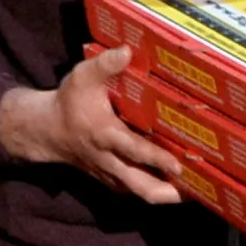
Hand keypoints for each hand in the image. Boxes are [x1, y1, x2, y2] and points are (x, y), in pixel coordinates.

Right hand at [0, 46, 181, 203]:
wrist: (46, 130)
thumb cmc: (69, 102)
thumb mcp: (82, 77)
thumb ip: (104, 64)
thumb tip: (127, 50)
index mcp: (105, 134)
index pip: (133, 150)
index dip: (156, 159)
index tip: (178, 165)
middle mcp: (109, 159)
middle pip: (140, 185)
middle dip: (168, 192)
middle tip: (198, 188)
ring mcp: (110, 173)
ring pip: (140, 192)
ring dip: (166, 194)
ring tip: (198, 189)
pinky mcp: (111, 180)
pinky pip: (135, 190)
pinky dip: (155, 189)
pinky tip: (177, 184)